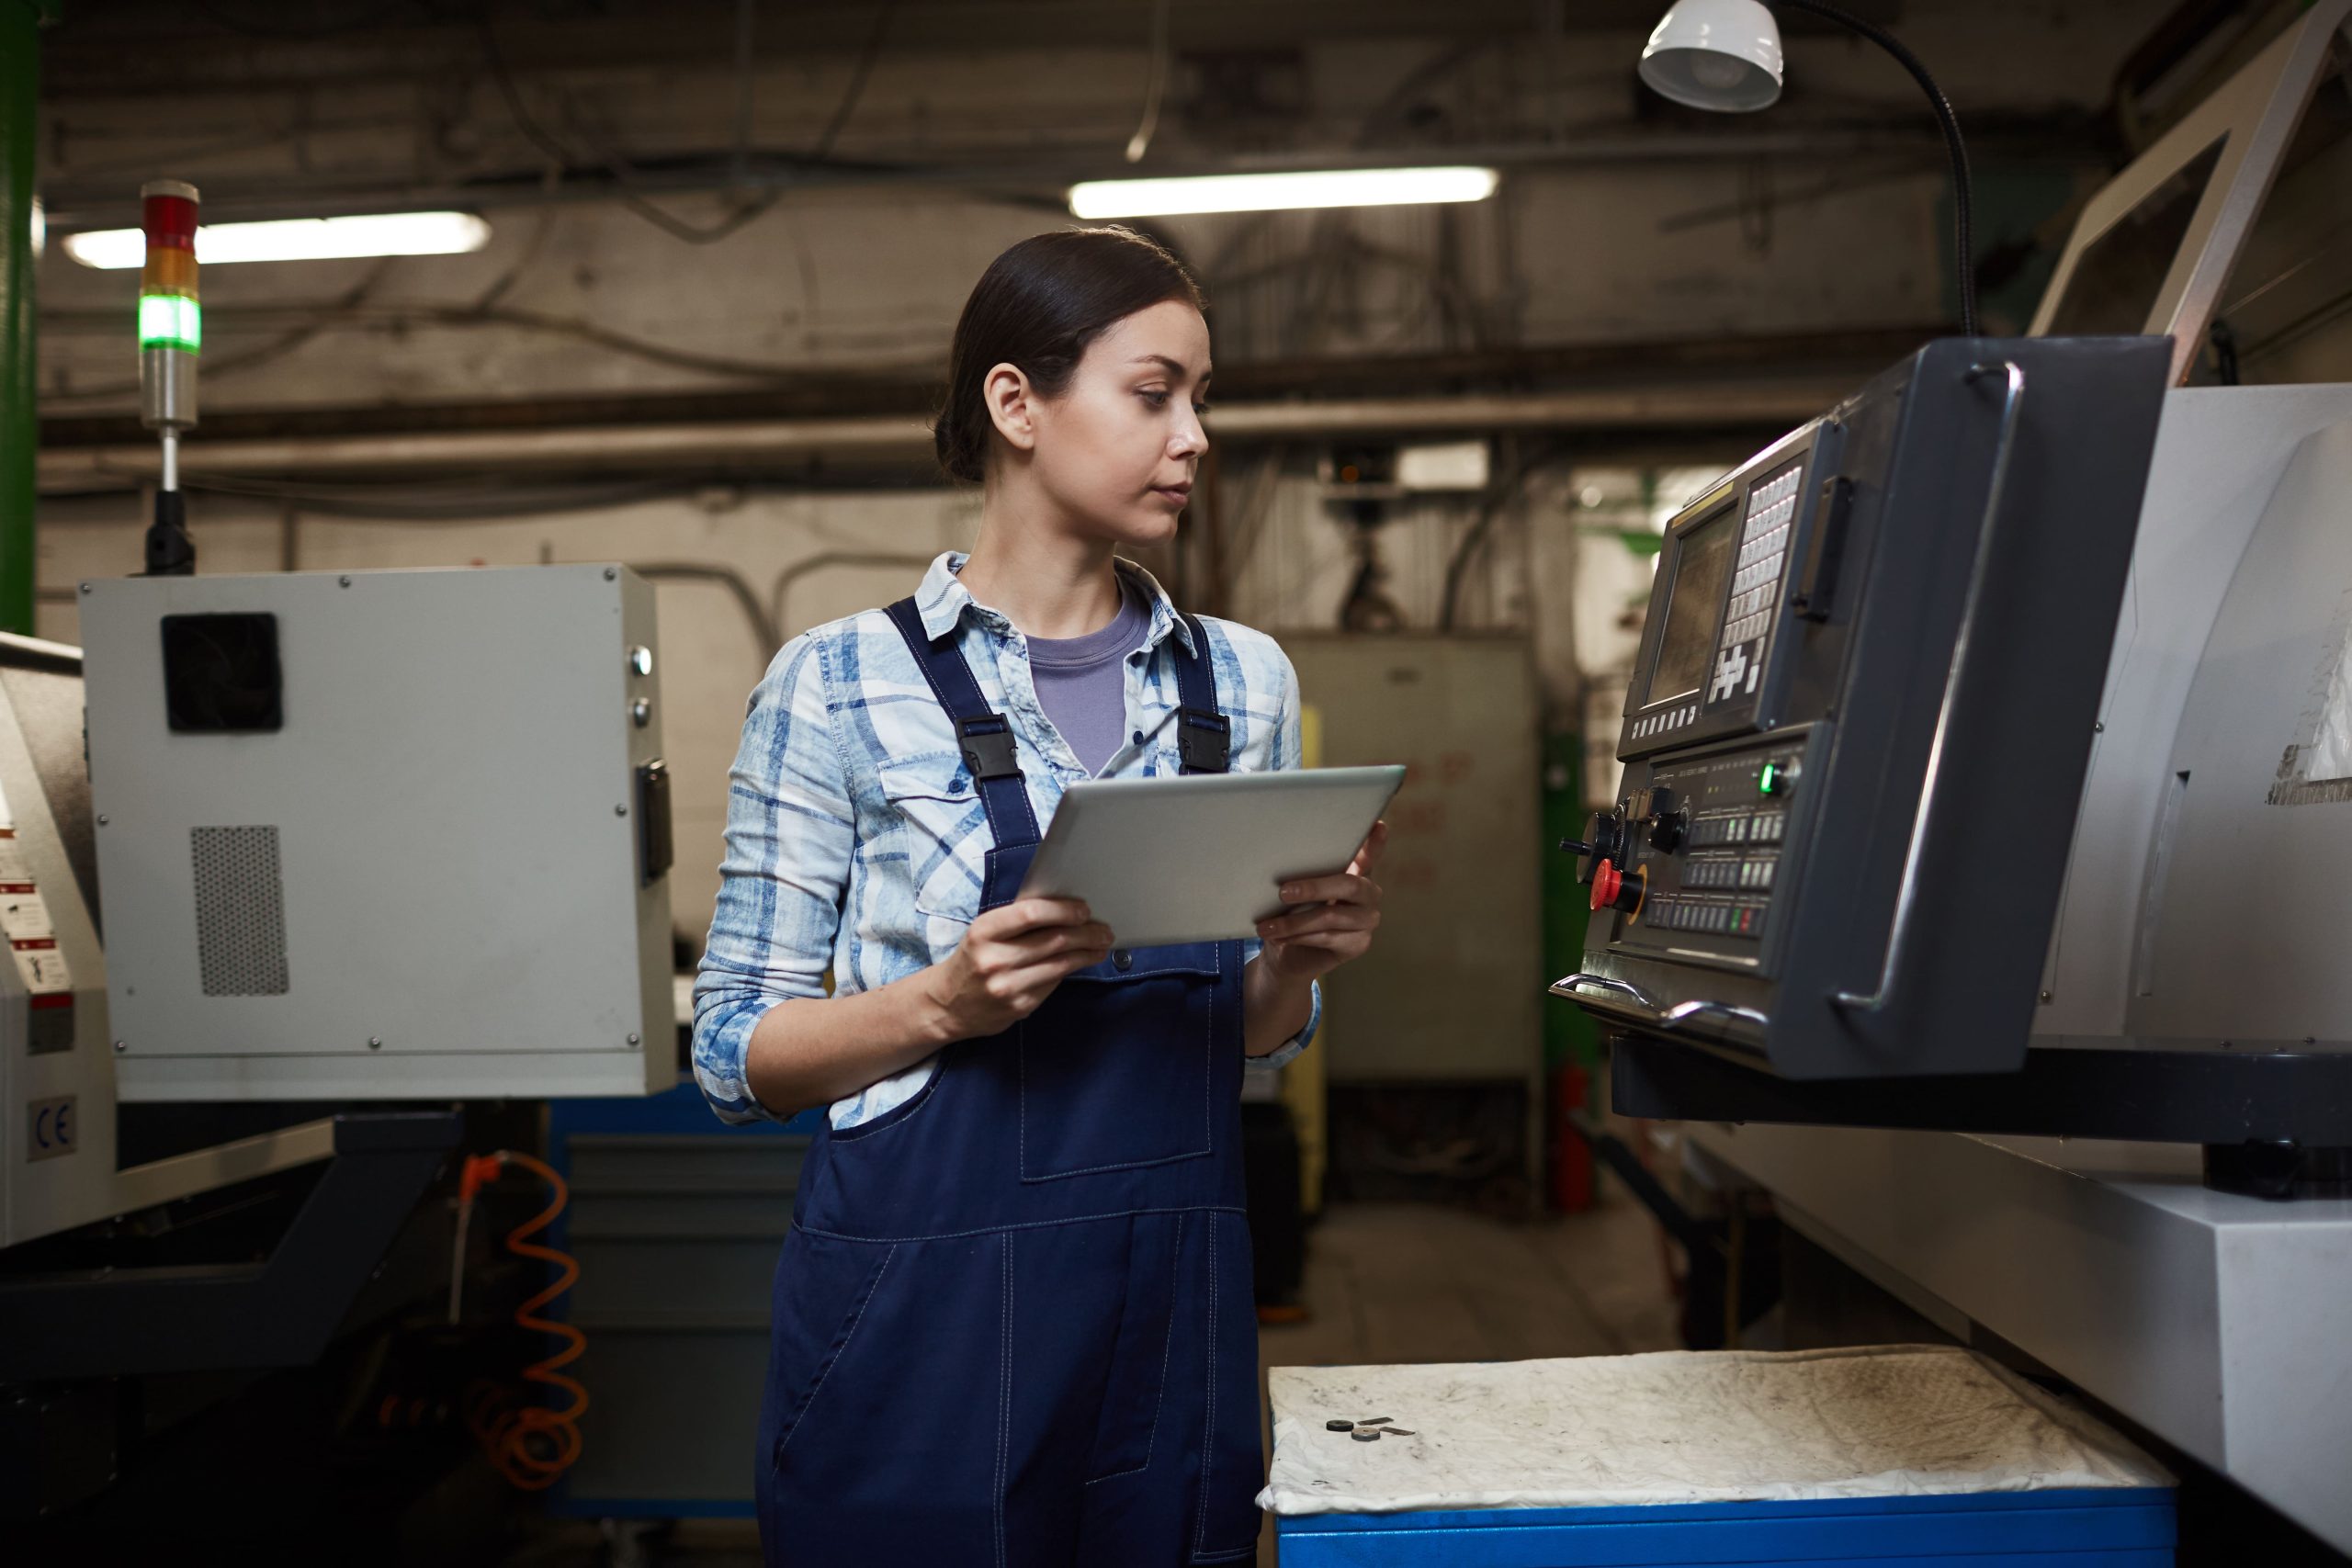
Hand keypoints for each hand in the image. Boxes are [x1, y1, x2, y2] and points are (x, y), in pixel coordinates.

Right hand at [922, 897, 1113, 1042]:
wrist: (946, 1004)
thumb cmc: (972, 959)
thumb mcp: (984, 933)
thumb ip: (1016, 921)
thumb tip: (1064, 909)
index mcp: (983, 932)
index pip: (1030, 913)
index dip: (1062, 910)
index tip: (1083, 909)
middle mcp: (994, 959)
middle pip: (1053, 940)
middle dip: (1086, 933)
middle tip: (1104, 930)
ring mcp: (1007, 986)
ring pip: (1059, 964)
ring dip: (1087, 953)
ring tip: (1101, 946)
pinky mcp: (1019, 1007)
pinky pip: (1053, 984)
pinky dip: (1070, 971)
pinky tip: (1081, 962)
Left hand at [1255, 821, 1386, 985]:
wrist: (1290, 956)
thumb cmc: (1294, 913)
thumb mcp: (1296, 890)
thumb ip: (1302, 874)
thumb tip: (1279, 864)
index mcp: (1356, 871)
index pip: (1368, 854)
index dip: (1374, 843)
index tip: (1378, 826)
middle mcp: (1367, 893)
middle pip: (1348, 885)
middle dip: (1313, 888)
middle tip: (1282, 892)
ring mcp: (1367, 919)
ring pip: (1331, 916)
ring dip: (1294, 922)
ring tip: (1267, 926)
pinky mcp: (1359, 944)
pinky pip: (1327, 937)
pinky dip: (1299, 937)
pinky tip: (1280, 938)